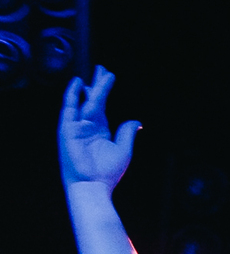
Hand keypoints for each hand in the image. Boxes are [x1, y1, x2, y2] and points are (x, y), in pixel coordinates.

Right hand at [59, 66, 141, 190]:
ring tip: (96, 72)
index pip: (102, 104)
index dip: (105, 90)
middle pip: (92, 99)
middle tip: (102, 68)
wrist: (93, 185)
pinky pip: (69, 109)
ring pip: (84, 101)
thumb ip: (127, 132)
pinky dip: (72, 95)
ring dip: (89, 86)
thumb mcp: (123, 149)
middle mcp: (87, 125)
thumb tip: (137, 120)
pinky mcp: (67, 130)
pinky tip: (77, 84)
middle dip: (97, 83)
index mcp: (100, 129)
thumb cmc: (107, 172)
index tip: (109, 76)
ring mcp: (76, 126)